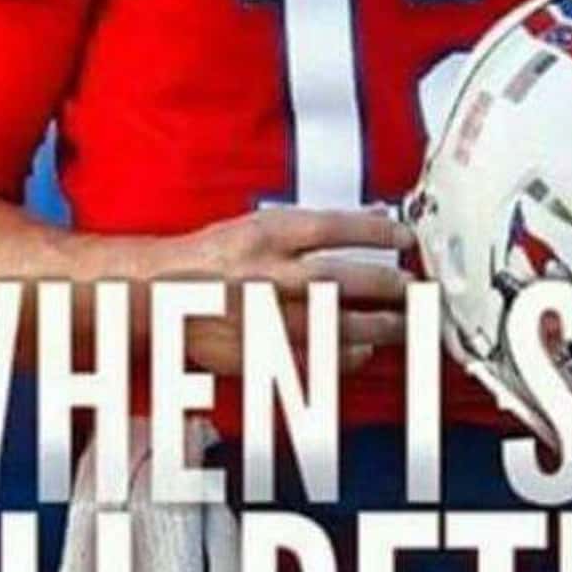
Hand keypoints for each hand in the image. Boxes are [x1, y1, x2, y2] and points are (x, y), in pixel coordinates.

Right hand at [164, 208, 413, 375]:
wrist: (160, 290)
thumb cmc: (212, 255)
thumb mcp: (260, 223)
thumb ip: (315, 225)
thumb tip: (372, 213)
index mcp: (265, 234)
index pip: (333, 227)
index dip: (376, 230)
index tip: (404, 236)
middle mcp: (265, 274)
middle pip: (339, 279)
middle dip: (384, 285)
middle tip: (412, 288)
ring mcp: (261, 316)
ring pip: (330, 324)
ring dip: (375, 326)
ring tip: (402, 322)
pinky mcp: (257, 350)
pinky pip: (311, 359)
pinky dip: (343, 357)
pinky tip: (363, 352)